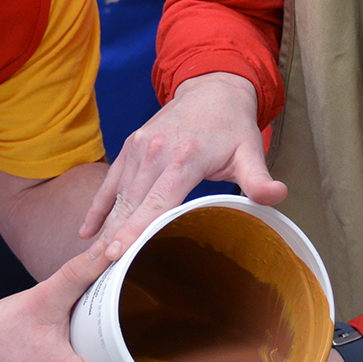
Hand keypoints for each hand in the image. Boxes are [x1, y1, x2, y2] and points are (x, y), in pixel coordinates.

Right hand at [80, 72, 286, 249]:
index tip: (117, 253)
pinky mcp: (130, 146)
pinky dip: (97, 207)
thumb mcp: (250, 151)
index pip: (157, 201)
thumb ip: (258, 179)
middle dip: (114, 239)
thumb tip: (277, 196)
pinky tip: (85, 231)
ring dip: (105, 229)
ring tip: (92, 263)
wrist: (211, 88)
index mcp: (185, 157)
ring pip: (117, 196)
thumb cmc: (232, 126)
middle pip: (131, 204)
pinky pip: (109, 181)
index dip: (136, 229)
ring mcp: (139, 148)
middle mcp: (155, 151)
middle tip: (99, 274)